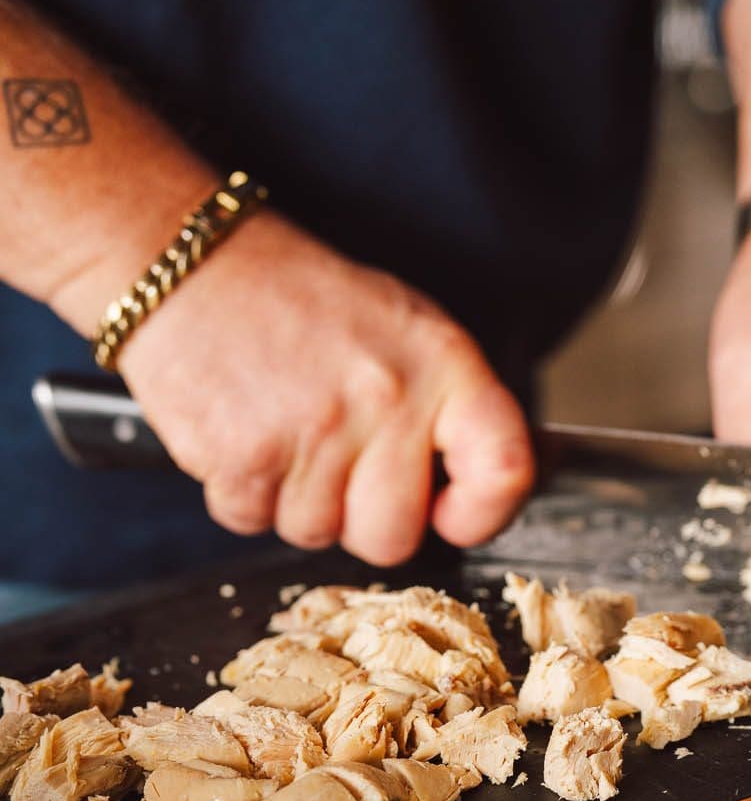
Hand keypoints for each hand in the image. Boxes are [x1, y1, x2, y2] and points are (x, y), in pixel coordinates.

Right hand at [117, 213, 534, 562]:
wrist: (189, 262)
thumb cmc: (299, 300)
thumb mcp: (404, 329)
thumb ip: (454, 409)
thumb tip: (511, 478)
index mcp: (442, 364)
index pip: (505, 470)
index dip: (484, 514)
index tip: (455, 513)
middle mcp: (386, 399)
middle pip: (394, 538)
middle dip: (362, 519)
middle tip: (338, 462)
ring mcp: (314, 432)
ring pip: (317, 536)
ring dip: (295, 501)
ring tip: (284, 429)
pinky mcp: (243, 458)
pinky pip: (252, 524)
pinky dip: (244, 494)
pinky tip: (246, 433)